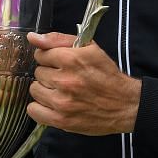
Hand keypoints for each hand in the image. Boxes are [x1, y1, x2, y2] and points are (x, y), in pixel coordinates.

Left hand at [26, 31, 140, 135]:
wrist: (125, 104)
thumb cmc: (107, 75)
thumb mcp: (89, 48)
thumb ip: (58, 40)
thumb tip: (32, 37)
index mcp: (72, 60)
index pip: (41, 55)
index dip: (50, 58)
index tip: (60, 63)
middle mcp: (65, 81)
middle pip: (38, 72)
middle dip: (50, 73)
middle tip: (64, 78)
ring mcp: (62, 102)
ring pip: (34, 89)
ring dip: (45, 89)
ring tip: (60, 91)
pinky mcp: (61, 120)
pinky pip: (33, 110)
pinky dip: (40, 107)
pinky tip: (52, 104)